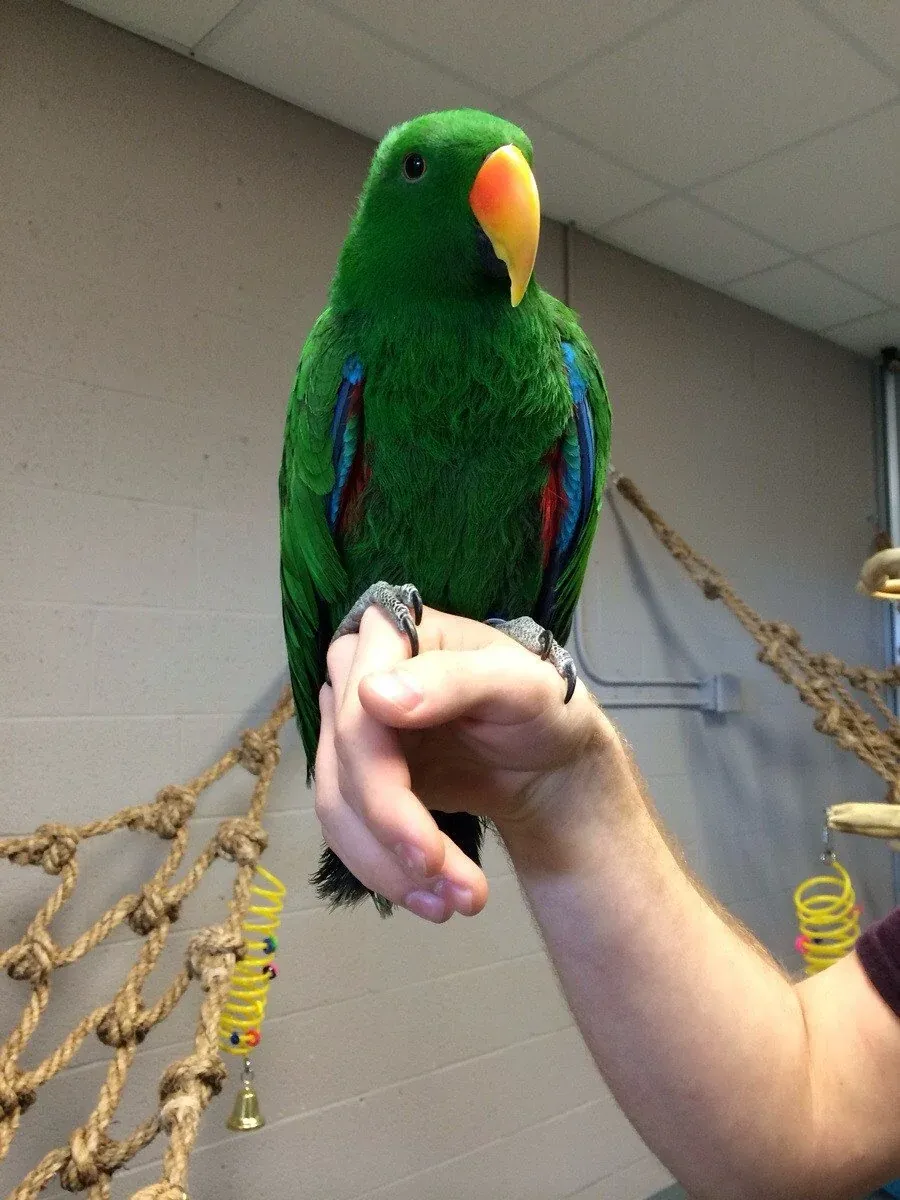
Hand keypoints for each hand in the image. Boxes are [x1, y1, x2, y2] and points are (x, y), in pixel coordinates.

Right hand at [316, 604, 613, 921]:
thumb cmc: (545, 707)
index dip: (378, 781)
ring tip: (455, 903)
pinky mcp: (358, 776)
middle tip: (455, 890)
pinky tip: (432, 897)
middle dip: (394, 836)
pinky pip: (347, 828)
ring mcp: (353, 729)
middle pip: (342, 763)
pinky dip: (384, 870)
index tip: (422, 845)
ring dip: (388, 867)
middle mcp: (357, 675)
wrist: (551, 760)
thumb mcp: (525, 685)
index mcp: (391, 633)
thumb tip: (371, 695)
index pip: (357, 709)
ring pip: (336, 806)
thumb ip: (456, 681)